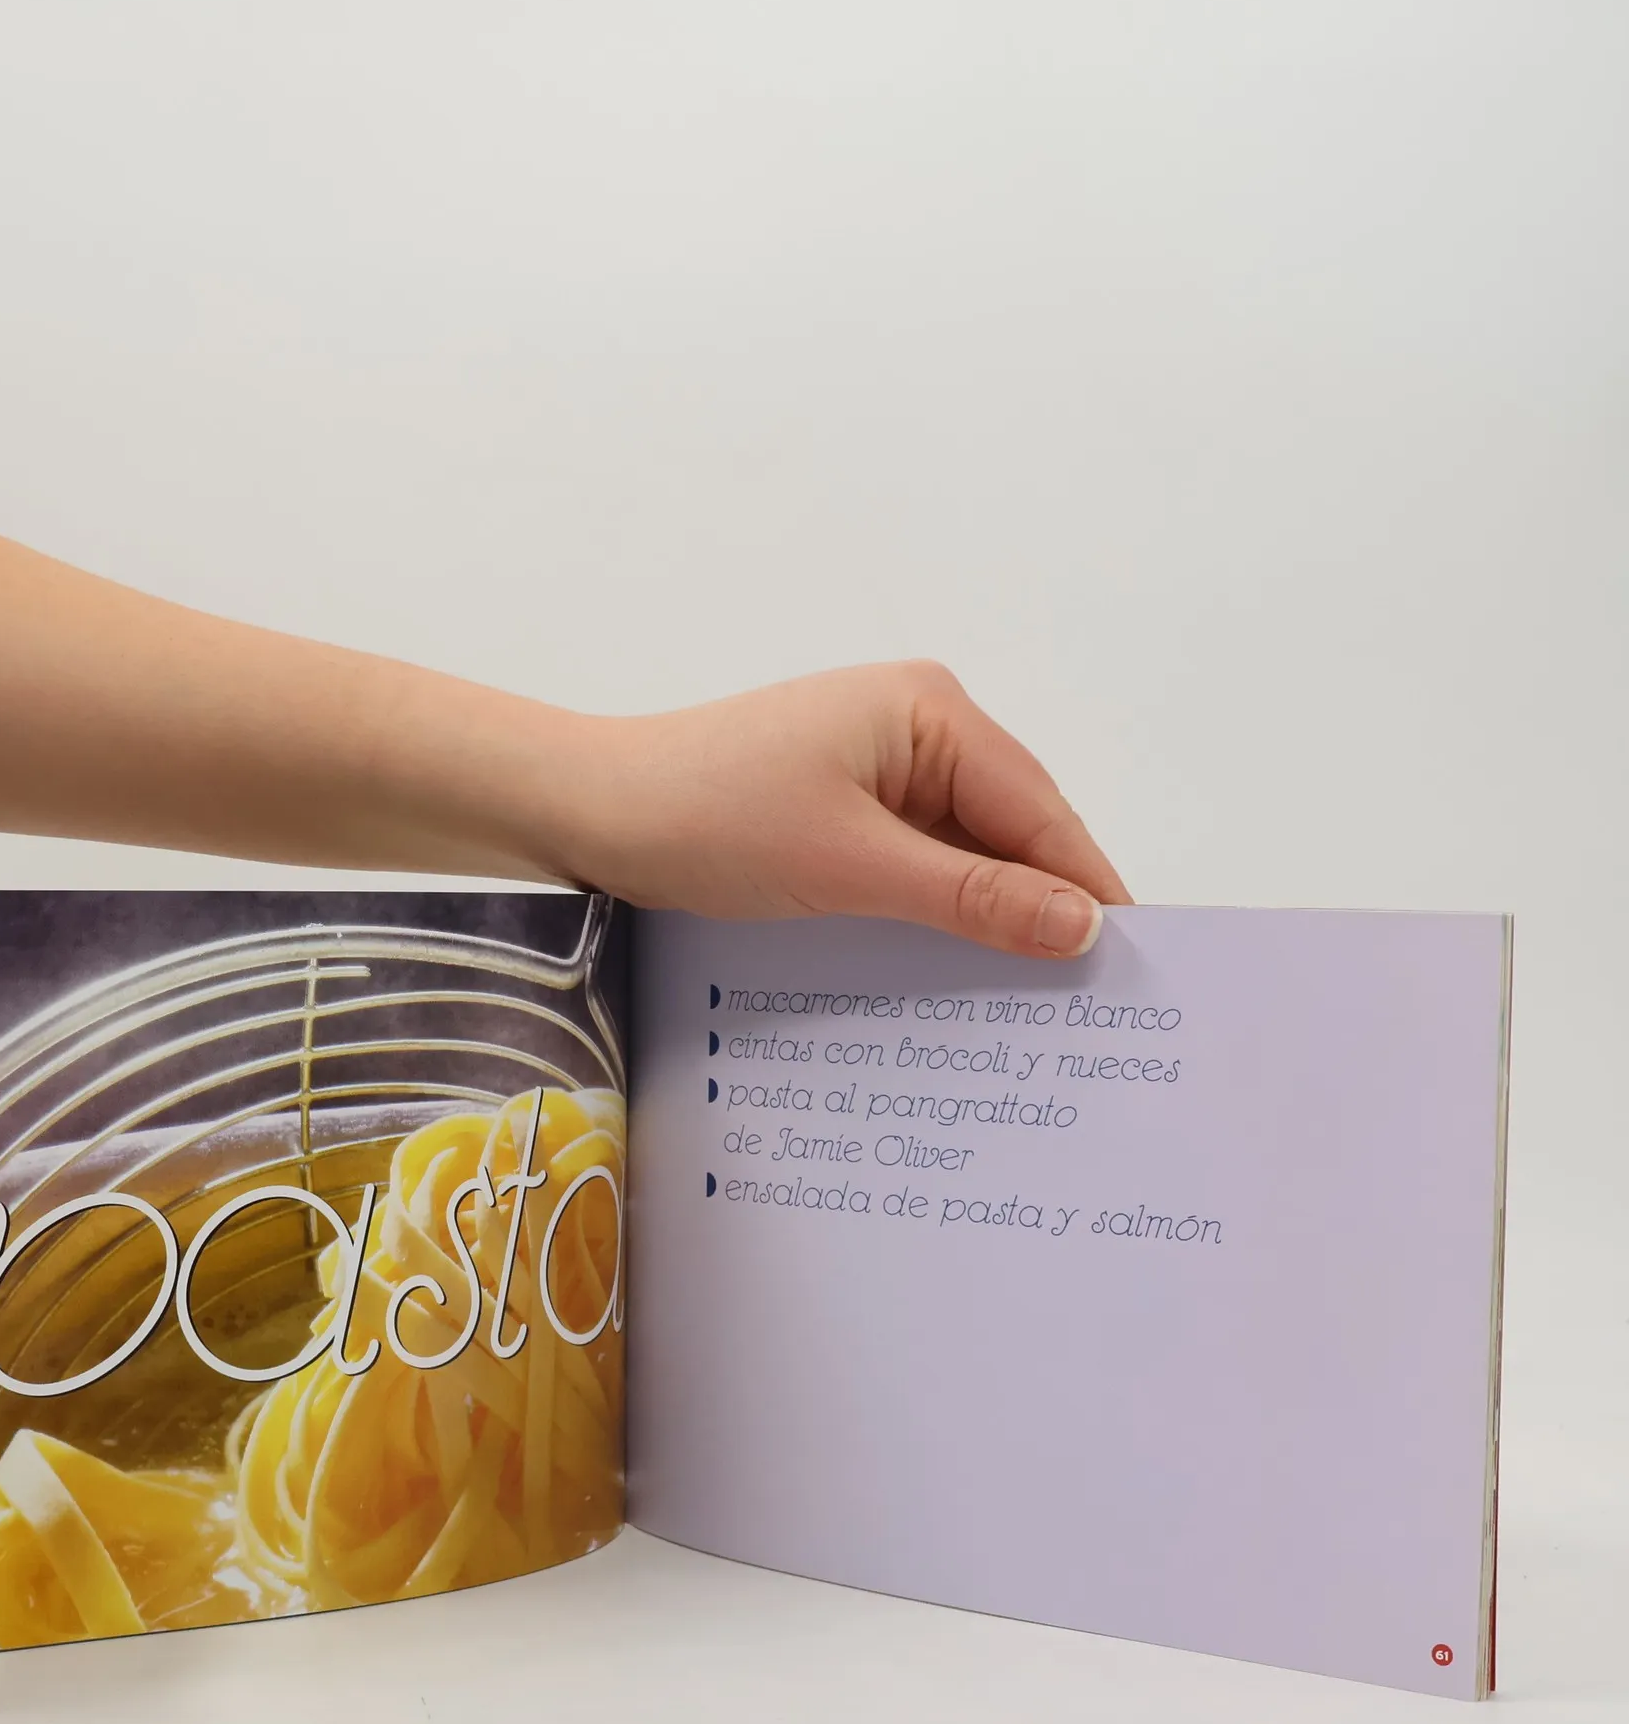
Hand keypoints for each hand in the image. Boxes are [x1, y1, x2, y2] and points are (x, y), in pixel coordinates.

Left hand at [570, 662, 1129, 957]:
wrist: (591, 811)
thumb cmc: (710, 820)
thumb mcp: (850, 866)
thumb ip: (972, 896)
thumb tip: (1084, 926)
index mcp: (932, 712)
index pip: (1041, 812)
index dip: (1087, 891)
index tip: (1133, 976)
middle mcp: (918, 726)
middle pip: (1012, 830)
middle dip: (1042, 910)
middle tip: (1088, 1011)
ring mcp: (879, 764)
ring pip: (965, 852)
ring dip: (987, 918)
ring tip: (1030, 1008)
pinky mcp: (844, 803)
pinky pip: (916, 861)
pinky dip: (935, 912)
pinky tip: (953, 974)